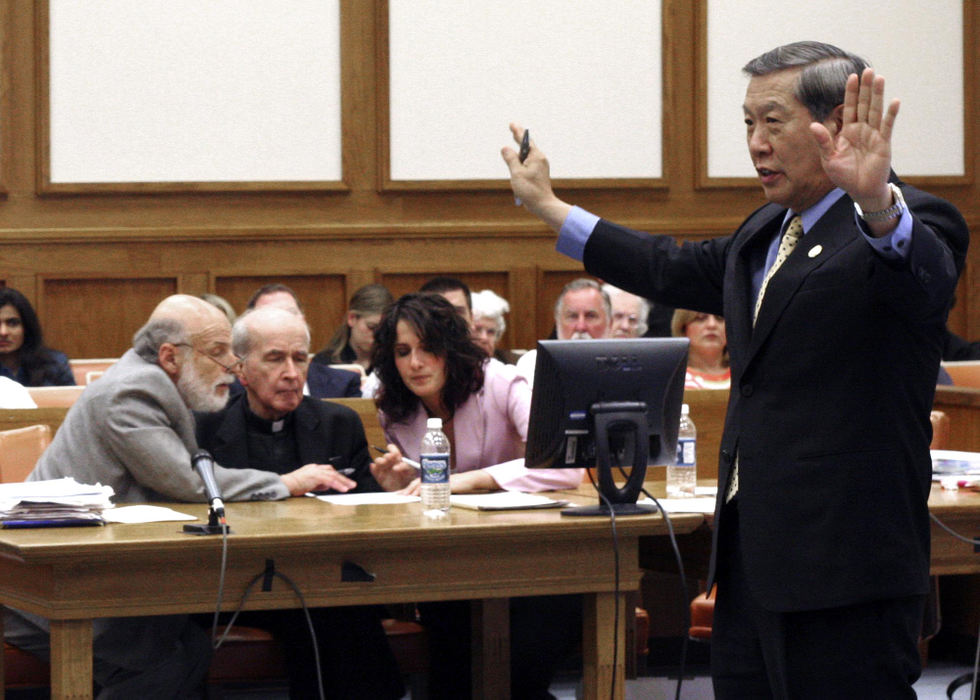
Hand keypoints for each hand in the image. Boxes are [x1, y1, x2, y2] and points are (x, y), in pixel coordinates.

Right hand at [281, 463, 355, 495]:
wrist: (285, 485)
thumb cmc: (293, 486)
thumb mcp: (308, 484)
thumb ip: (318, 484)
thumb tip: (327, 486)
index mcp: (312, 468)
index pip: (328, 470)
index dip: (337, 475)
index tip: (344, 481)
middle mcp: (315, 468)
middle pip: (332, 471)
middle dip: (343, 478)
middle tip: (352, 484)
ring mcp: (315, 471)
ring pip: (333, 475)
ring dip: (343, 481)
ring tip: (351, 487)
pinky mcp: (316, 476)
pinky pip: (330, 480)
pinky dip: (338, 485)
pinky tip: (343, 489)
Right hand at [370, 443, 417, 491]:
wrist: (404, 490)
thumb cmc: (408, 479)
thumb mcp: (410, 471)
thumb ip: (404, 467)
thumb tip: (397, 466)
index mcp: (397, 458)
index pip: (392, 449)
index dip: (392, 449)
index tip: (394, 453)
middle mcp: (389, 461)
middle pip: (385, 455)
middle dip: (387, 456)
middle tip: (389, 458)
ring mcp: (383, 468)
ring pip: (378, 461)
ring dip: (380, 461)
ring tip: (383, 463)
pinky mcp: (378, 476)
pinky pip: (374, 470)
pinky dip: (373, 468)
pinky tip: (374, 467)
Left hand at [396, 469, 497, 496]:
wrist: (471, 480)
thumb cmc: (459, 485)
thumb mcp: (445, 488)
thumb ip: (435, 492)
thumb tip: (424, 500)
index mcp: (432, 479)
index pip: (416, 483)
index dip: (407, 489)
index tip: (398, 495)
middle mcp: (434, 478)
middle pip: (417, 482)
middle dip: (407, 490)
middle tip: (398, 497)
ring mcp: (439, 480)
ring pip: (423, 484)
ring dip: (414, 490)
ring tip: (405, 497)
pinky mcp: (445, 483)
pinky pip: (434, 487)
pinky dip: (427, 491)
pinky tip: (420, 495)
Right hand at [500, 123, 572, 231]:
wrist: (543, 204)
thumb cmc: (530, 190)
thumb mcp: (517, 173)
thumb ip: (510, 159)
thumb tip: (505, 148)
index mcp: (536, 157)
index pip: (525, 141)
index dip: (517, 132)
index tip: (512, 124)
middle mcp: (540, 159)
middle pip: (527, 146)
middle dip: (518, 137)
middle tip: (512, 127)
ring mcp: (540, 167)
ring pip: (527, 155)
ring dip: (519, 150)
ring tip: (514, 138)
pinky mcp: (538, 174)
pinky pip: (528, 163)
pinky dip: (521, 160)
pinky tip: (517, 160)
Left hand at [810, 68, 899, 214]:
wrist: (860, 191)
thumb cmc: (844, 176)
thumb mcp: (829, 159)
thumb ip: (823, 141)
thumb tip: (812, 125)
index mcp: (847, 131)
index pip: (848, 108)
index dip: (850, 93)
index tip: (852, 76)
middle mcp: (861, 130)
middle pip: (863, 104)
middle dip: (865, 88)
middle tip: (868, 70)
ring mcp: (873, 135)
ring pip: (875, 111)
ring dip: (877, 95)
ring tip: (879, 78)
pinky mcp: (883, 144)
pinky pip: (887, 127)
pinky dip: (891, 115)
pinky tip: (895, 101)